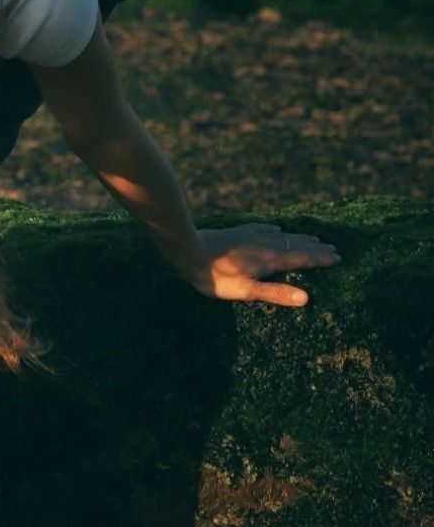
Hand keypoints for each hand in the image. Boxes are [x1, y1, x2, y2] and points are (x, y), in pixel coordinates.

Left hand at [178, 222, 341, 305]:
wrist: (189, 249)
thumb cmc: (216, 276)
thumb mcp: (246, 291)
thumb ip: (276, 293)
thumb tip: (307, 298)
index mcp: (271, 259)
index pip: (303, 258)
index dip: (321, 259)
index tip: (338, 258)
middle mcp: (266, 244)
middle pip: (296, 245)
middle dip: (315, 248)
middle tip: (332, 248)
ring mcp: (251, 236)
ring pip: (282, 235)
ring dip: (299, 238)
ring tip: (312, 238)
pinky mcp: (238, 232)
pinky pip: (263, 228)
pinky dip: (275, 229)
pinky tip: (276, 228)